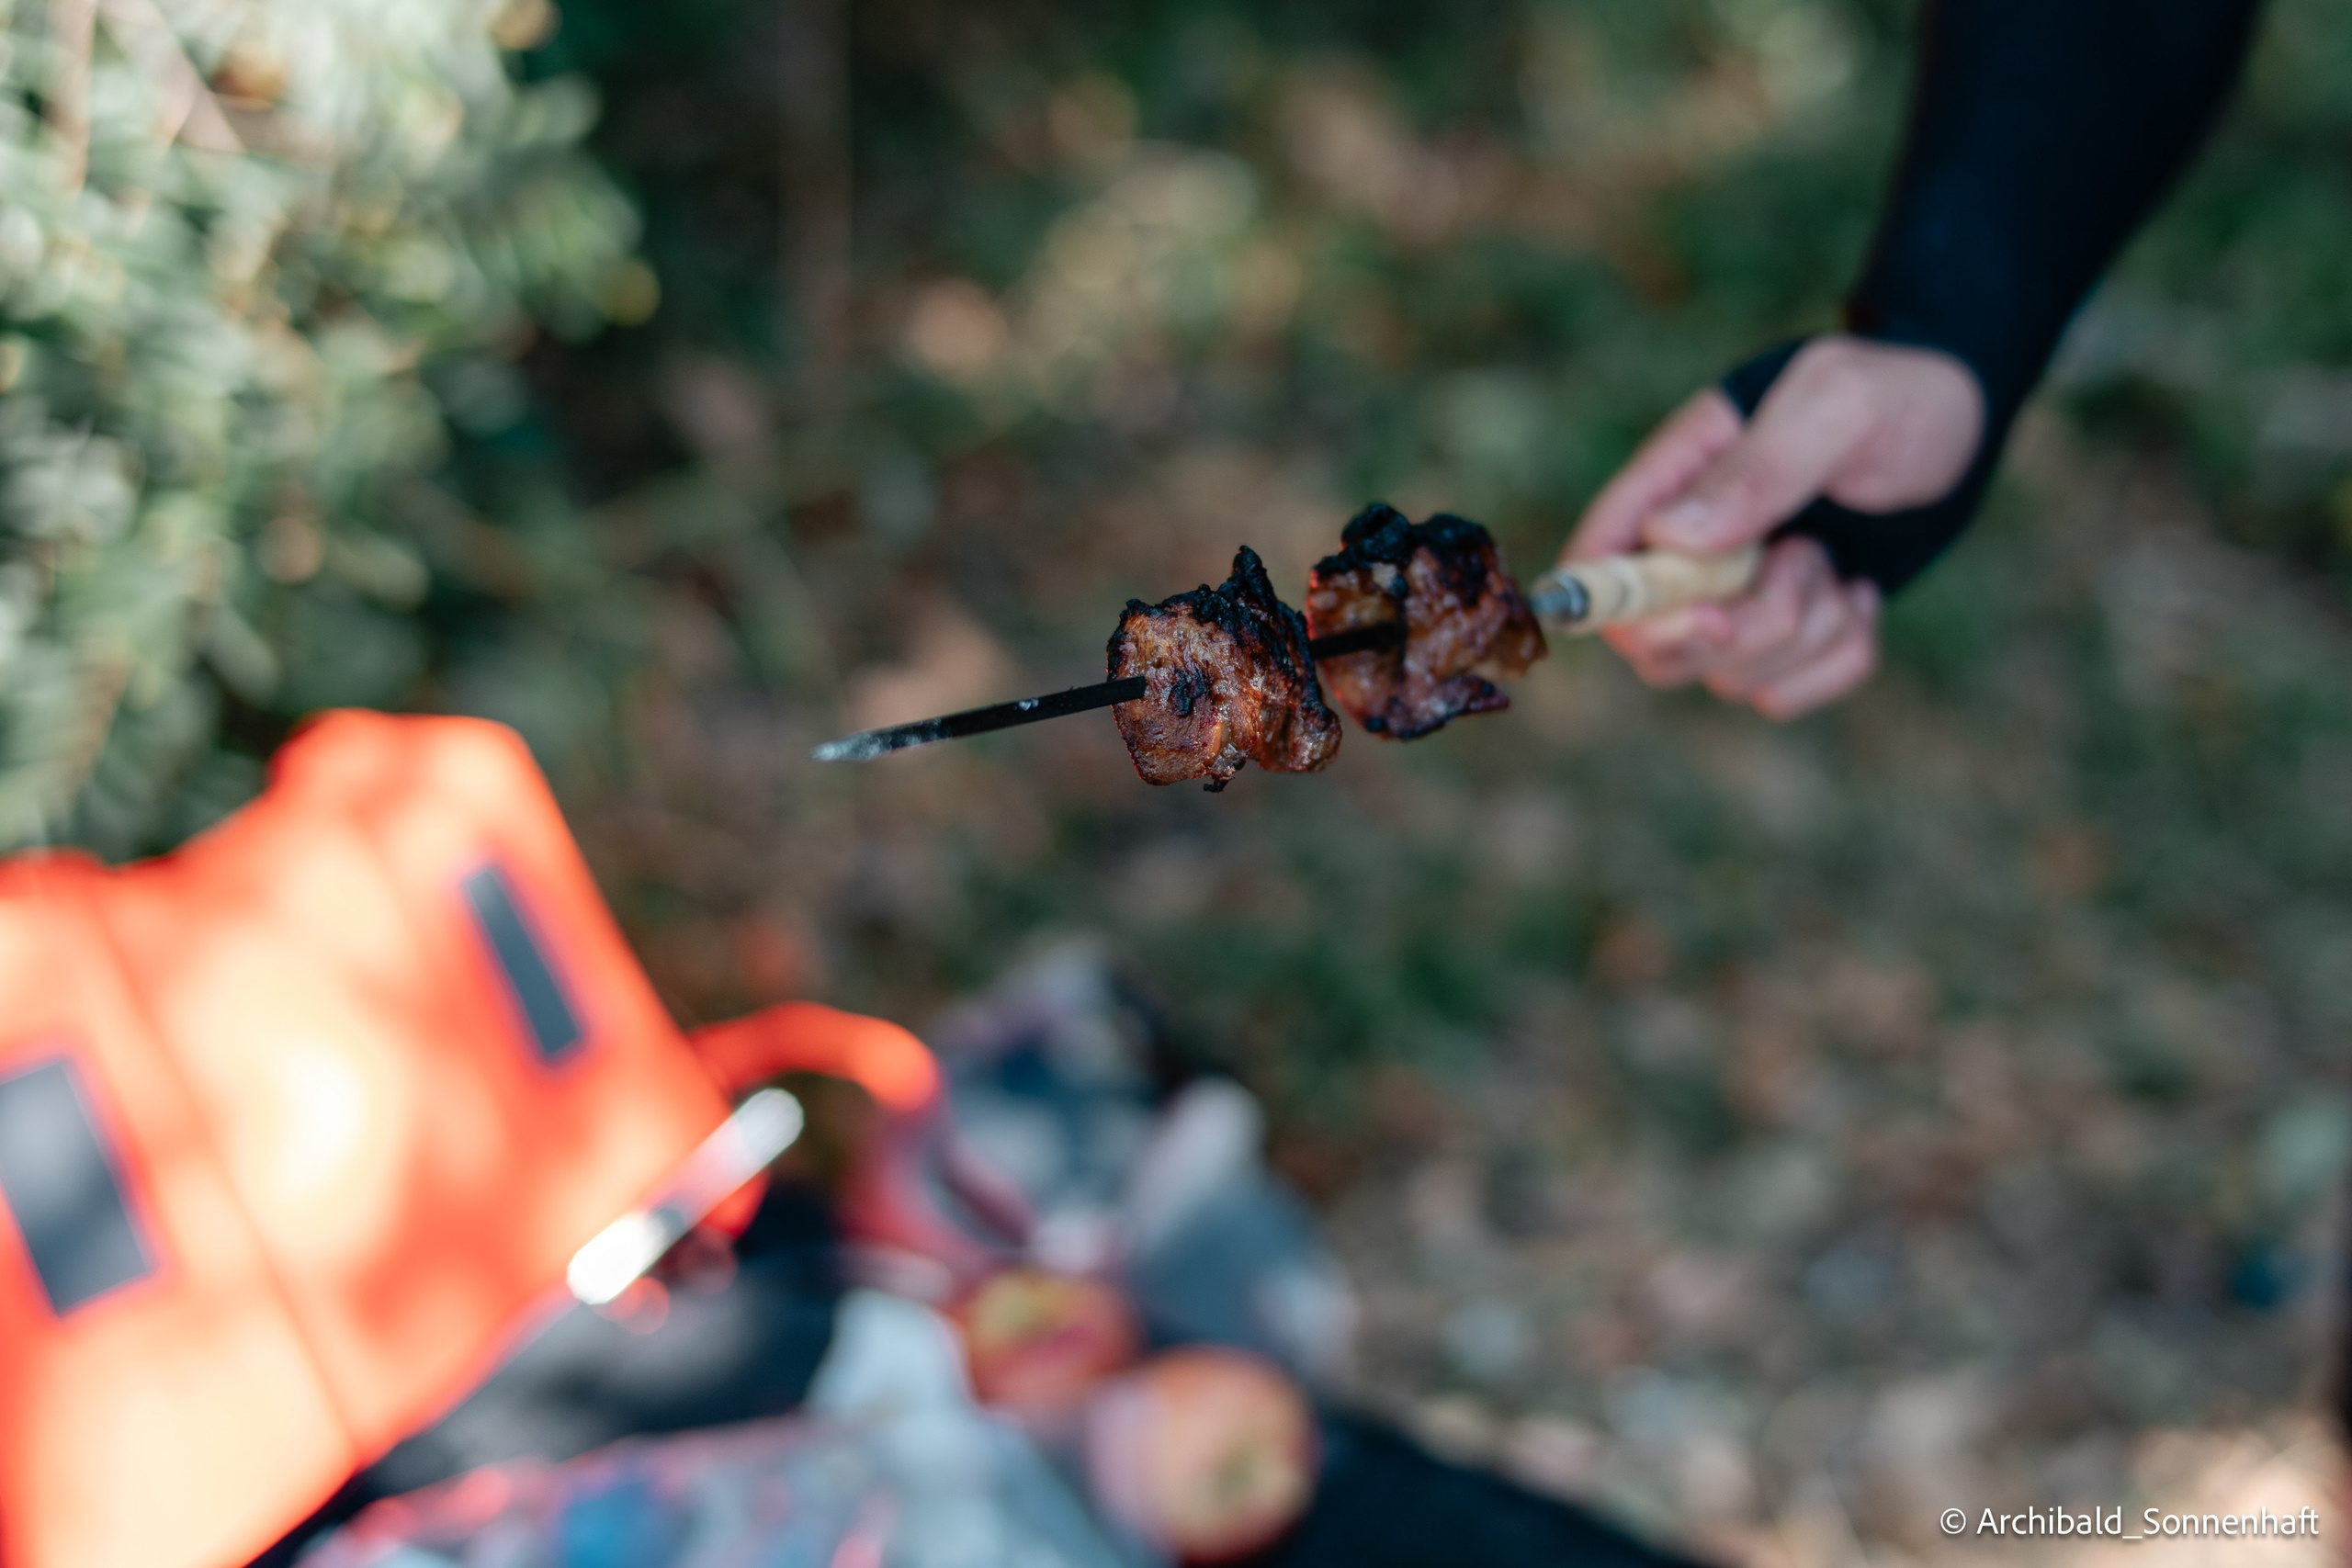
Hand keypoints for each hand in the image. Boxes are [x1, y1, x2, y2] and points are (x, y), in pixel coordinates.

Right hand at [1562, 335, 1983, 718]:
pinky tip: (1862, 596)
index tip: (1690, 610)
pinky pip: (1786, 694)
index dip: (1615, 601)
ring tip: (1837, 563)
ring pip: (1727, 674)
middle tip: (1801, 566)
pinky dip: (1836, 659)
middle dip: (1732, 629)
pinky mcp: (1791, 636)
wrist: (1970, 422)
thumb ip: (1754, 470)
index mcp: (1677, 478)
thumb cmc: (1898, 395)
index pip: (1598, 555)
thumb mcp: (1836, 405)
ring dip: (1799, 632)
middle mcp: (1691, 549)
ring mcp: (1739, 598)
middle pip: (1655, 642)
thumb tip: (1666, 538)